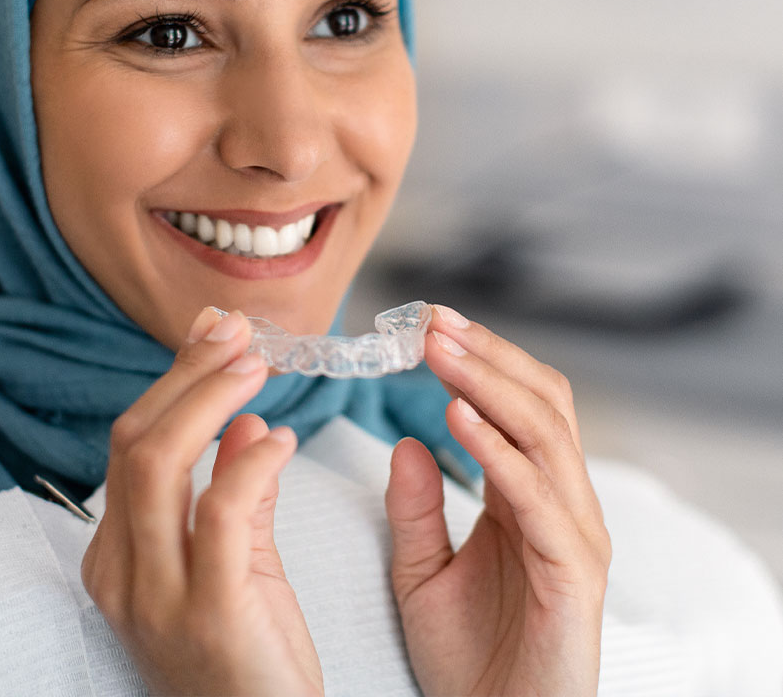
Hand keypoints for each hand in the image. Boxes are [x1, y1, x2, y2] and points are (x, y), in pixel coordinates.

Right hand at [81, 307, 322, 696]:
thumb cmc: (252, 653)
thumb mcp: (235, 562)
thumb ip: (232, 490)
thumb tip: (242, 420)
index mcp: (117, 554)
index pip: (133, 443)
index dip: (174, 380)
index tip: (216, 333)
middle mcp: (120, 571)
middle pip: (137, 441)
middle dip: (188, 374)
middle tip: (237, 332)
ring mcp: (156, 595)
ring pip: (160, 462)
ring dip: (210, 398)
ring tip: (257, 366)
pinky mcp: (209, 612)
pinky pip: (220, 511)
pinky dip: (251, 462)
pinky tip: (283, 440)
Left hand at [385, 306, 610, 696]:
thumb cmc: (469, 659)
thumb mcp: (420, 572)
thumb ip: (414, 508)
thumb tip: (406, 441)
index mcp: (528, 497)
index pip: (518, 404)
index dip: (479, 360)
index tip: (428, 324)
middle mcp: (562, 504)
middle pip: (541, 402)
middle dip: (488, 355)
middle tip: (434, 321)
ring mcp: (574, 535)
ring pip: (545, 433)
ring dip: (490, 384)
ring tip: (439, 351)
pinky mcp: (574, 573)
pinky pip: (538, 496)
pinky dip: (499, 450)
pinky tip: (456, 418)